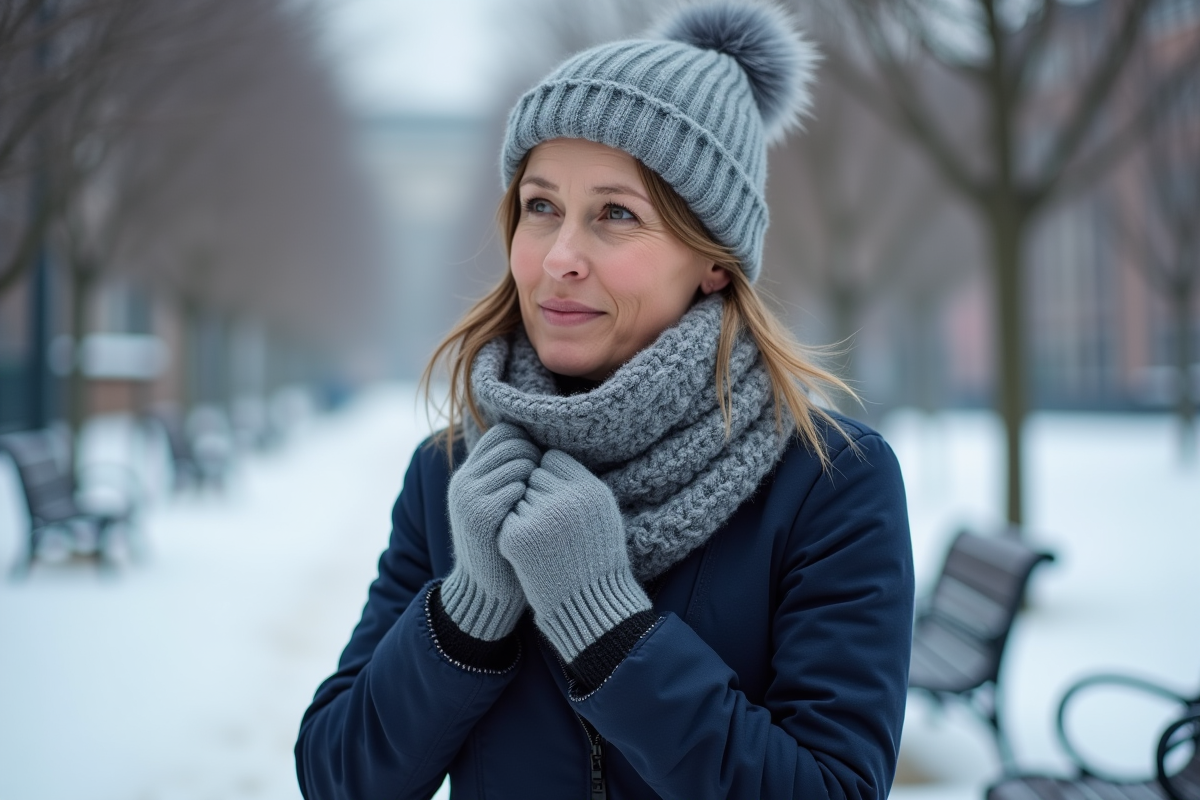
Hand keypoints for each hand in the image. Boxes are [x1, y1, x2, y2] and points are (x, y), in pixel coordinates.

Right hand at [441, 422, 539, 639]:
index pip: (504, 431)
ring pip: (518, 463)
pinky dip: (533, 500)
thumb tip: (539, 445)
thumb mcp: (501, 507)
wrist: (486, 595)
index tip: (541, 468)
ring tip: (541, 504)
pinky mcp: (479, 515)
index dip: (529, 443)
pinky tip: (535, 518)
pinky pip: (517, 488)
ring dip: (538, 481)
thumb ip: (508, 478)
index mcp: (469, 475)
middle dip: (537, 459)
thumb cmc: (505, 550)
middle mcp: (464, 481)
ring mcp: (469, 497)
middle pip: (513, 442)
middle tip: (545, 487)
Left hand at [499, 449, 650, 660]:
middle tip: (553, 526)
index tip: (560, 501)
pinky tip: (531, 552)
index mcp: (589, 489)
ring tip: (545, 541)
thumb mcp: (602, 511)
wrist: (588, 603)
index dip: (552, 478)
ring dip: (523, 513)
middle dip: (537, 495)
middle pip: (532, 475)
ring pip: (517, 497)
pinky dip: (512, 532)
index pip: (552, 459)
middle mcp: (565, 499)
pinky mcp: (516, 537)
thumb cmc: (596, 555)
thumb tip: (547, 455)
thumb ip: (578, 481)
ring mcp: (539, 517)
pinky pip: (506, 518)